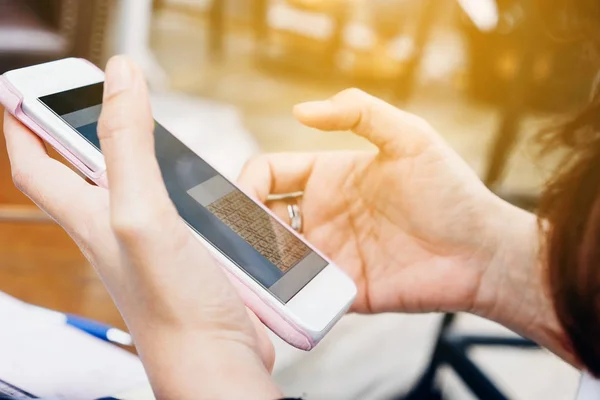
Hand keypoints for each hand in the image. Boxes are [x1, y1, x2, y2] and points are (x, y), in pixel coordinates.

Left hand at [3, 56, 278, 399]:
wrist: (215, 362)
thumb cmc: (173, 306)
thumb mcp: (141, 214)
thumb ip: (128, 144)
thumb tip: (120, 77)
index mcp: (91, 220)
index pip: (38, 169)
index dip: (21, 129)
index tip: (16, 96)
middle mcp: (114, 232)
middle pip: (78, 179)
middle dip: (70, 139)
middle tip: (76, 106)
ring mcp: (149, 247)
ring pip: (128, 194)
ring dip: (126, 160)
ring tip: (134, 134)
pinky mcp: (184, 258)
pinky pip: (171, 214)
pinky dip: (174, 190)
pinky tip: (194, 187)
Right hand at [239, 89, 567, 358]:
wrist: (481, 253)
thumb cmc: (450, 191)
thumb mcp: (409, 137)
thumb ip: (359, 113)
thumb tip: (299, 110)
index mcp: (328, 177)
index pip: (268, 174)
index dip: (247, 182)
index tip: (242, 199)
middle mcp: (321, 215)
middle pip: (260, 217)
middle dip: (240, 225)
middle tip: (232, 238)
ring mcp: (329, 253)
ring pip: (271, 255)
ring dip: (253, 260)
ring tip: (244, 267)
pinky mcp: (339, 289)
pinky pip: (298, 292)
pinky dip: (276, 293)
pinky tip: (267, 293)